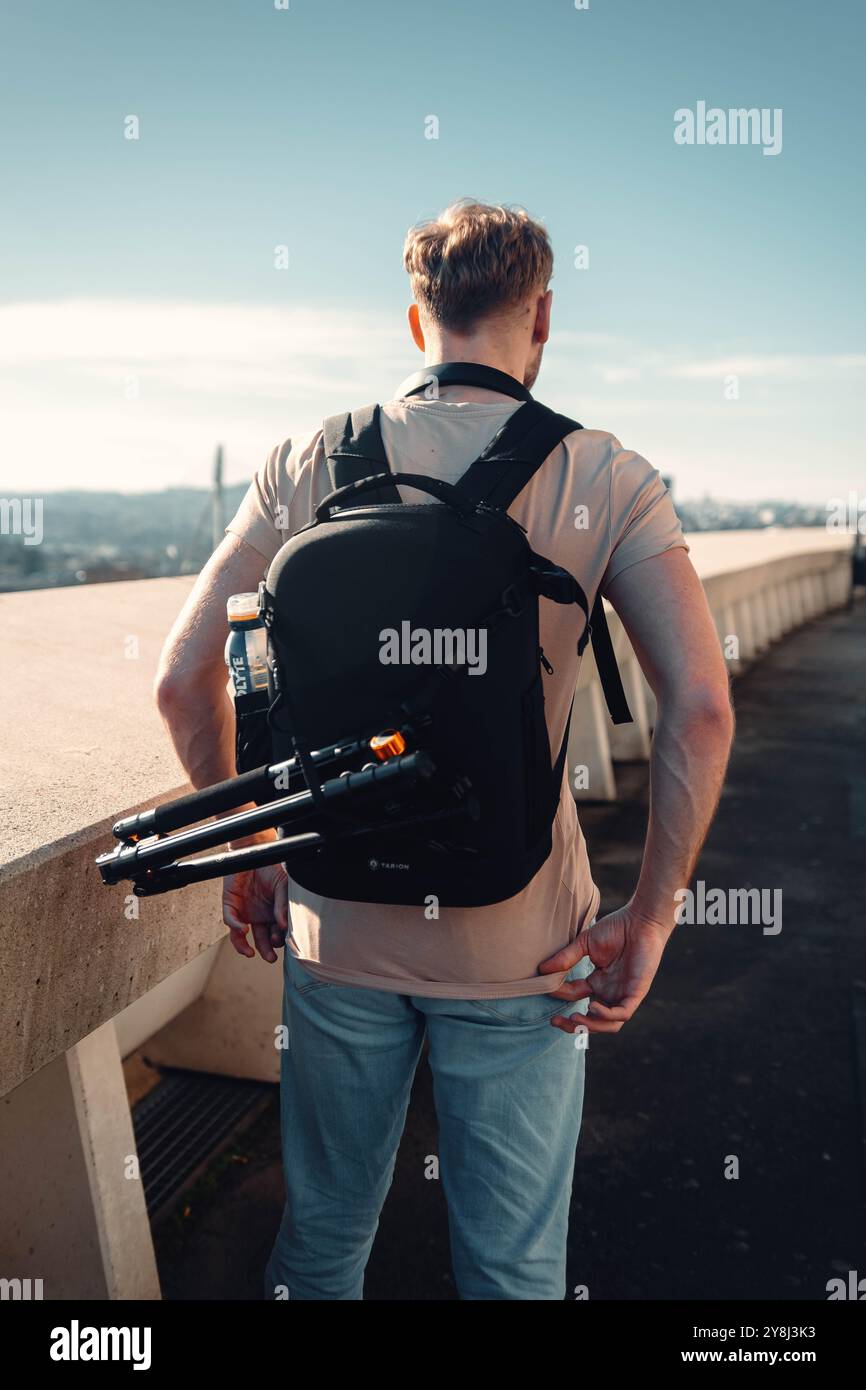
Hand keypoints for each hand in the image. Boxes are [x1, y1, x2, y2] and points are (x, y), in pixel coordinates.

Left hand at [223, 863, 288, 962]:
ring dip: (246, 947)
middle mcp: (259, 916)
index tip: (284, 940)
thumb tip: (283, 925)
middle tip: (271, 957)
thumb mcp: (284, 886)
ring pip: (242, 936)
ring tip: (252, 953)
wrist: (255, 852)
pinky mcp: (230, 906)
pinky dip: (236, 927)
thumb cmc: (271, 868)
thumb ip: (283, 905)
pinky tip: (244, 930)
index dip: (280, 939)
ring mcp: (244, 913)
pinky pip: (230, 921)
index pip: (277, 933)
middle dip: (266, 950)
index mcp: (274, 913)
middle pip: (262, 939)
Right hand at [538, 902, 672, 1034]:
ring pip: (608, 1024)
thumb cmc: (617, 928)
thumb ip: (566, 958)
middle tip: (554, 1022)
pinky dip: (606, 1015)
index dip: (560, 993)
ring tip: (574, 1020)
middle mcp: (610, 992)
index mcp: (598, 981)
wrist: (641, 920)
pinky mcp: (636, 993)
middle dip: (573, 1025)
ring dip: (590, 1026)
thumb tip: (542, 969)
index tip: (546, 986)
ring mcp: (623, 994)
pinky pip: (622, 1014)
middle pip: (591, 1020)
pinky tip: (592, 1006)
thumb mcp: (585, 943)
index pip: (575, 995)